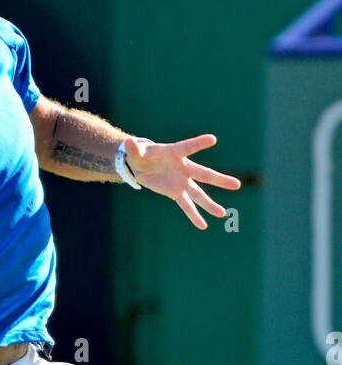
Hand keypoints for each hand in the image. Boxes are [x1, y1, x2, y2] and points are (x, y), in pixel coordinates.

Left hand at [124, 134, 240, 229]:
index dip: (199, 143)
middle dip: (219, 180)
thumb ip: (133, 149)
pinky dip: (194, 216)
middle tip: (237, 185)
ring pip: (199, 193)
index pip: (188, 147)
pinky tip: (203, 225)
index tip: (213, 139)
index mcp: (175, 153)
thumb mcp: (136, 153)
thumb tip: (126, 142)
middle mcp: (184, 167)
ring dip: (210, 204)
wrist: (143, 166)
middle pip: (204, 174)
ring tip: (222, 213)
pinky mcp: (176, 193)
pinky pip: (186, 205)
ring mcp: (182, 181)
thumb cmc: (142, 155)